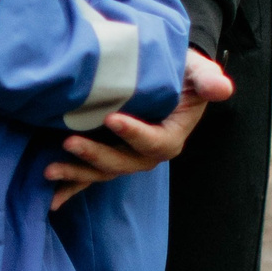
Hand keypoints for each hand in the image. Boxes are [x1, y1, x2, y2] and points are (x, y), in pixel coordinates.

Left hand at [44, 51, 232, 208]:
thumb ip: (207, 79)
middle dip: (96, 155)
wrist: (166, 76)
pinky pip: (90, 176)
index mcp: (172, 136)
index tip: (112, 118)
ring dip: (77, 173)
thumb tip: (222, 89)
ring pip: (102, 172)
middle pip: (123, 162)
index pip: (155, 141)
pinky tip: (51, 199)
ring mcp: (126, 157)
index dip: (134, 133)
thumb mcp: (198, 70)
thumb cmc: (183, 72)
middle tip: (69, 142)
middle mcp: (148, 154)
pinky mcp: (109, 155)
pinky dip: (71, 188)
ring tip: (50, 171)